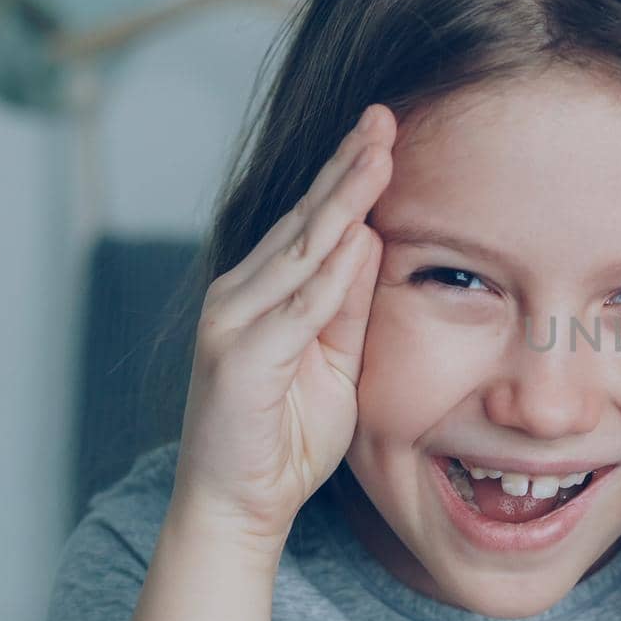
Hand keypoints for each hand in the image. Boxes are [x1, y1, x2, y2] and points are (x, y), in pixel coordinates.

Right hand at [172, 104, 393, 548]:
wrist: (240, 504)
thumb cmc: (288, 436)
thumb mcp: (337, 362)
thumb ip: (348, 305)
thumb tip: (369, 238)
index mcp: (266, 292)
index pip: (314, 222)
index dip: (349, 177)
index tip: (386, 133)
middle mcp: (242, 294)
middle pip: (305, 220)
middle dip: (348, 167)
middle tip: (384, 117)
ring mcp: (235, 322)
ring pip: (300, 251)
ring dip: (342, 200)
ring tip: (377, 154)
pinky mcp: (238, 357)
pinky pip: (295, 310)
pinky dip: (327, 275)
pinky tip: (356, 236)